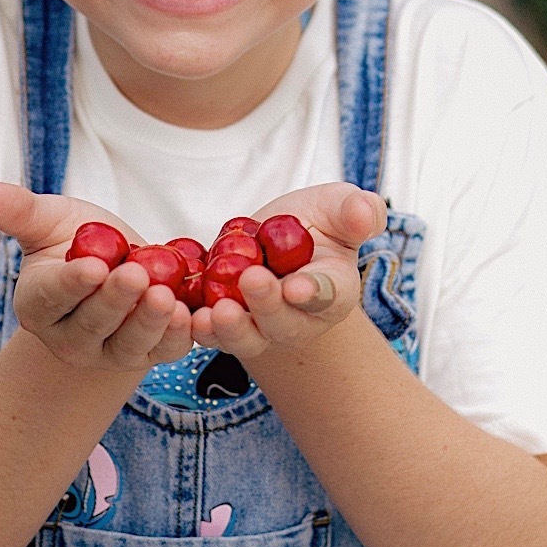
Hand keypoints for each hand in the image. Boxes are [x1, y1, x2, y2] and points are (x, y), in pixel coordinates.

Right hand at [0, 183, 192, 371]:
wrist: (120, 265)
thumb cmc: (79, 241)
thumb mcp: (50, 220)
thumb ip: (22, 211)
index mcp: (39, 304)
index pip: (52, 297)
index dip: (72, 284)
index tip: (92, 266)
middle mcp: (70, 338)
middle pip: (92, 323)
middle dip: (115, 301)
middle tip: (136, 276)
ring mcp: (109, 352)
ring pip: (127, 344)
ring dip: (148, 323)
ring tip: (166, 297)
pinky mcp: (148, 356)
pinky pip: (163, 352)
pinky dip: (179, 337)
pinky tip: (191, 315)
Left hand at [190, 183, 386, 364]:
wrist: (276, 239)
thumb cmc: (318, 224)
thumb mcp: (339, 207)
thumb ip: (358, 210)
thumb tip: (364, 213)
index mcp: (334, 291)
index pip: (326, 294)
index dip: (312, 291)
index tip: (297, 286)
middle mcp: (299, 320)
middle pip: (283, 323)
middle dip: (267, 306)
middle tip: (251, 281)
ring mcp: (260, 329)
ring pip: (246, 339)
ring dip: (229, 329)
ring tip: (214, 314)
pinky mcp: (225, 325)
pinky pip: (210, 333)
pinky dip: (196, 328)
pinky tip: (182, 315)